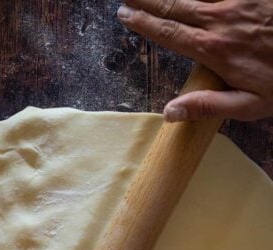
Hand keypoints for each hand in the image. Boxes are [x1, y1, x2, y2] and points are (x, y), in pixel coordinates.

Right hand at [118, 0, 272, 120]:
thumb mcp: (249, 106)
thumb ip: (208, 106)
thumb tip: (169, 113)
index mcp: (215, 50)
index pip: (170, 33)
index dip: (145, 23)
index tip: (126, 16)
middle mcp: (221, 21)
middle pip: (175, 6)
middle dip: (147, 0)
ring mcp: (238, 2)